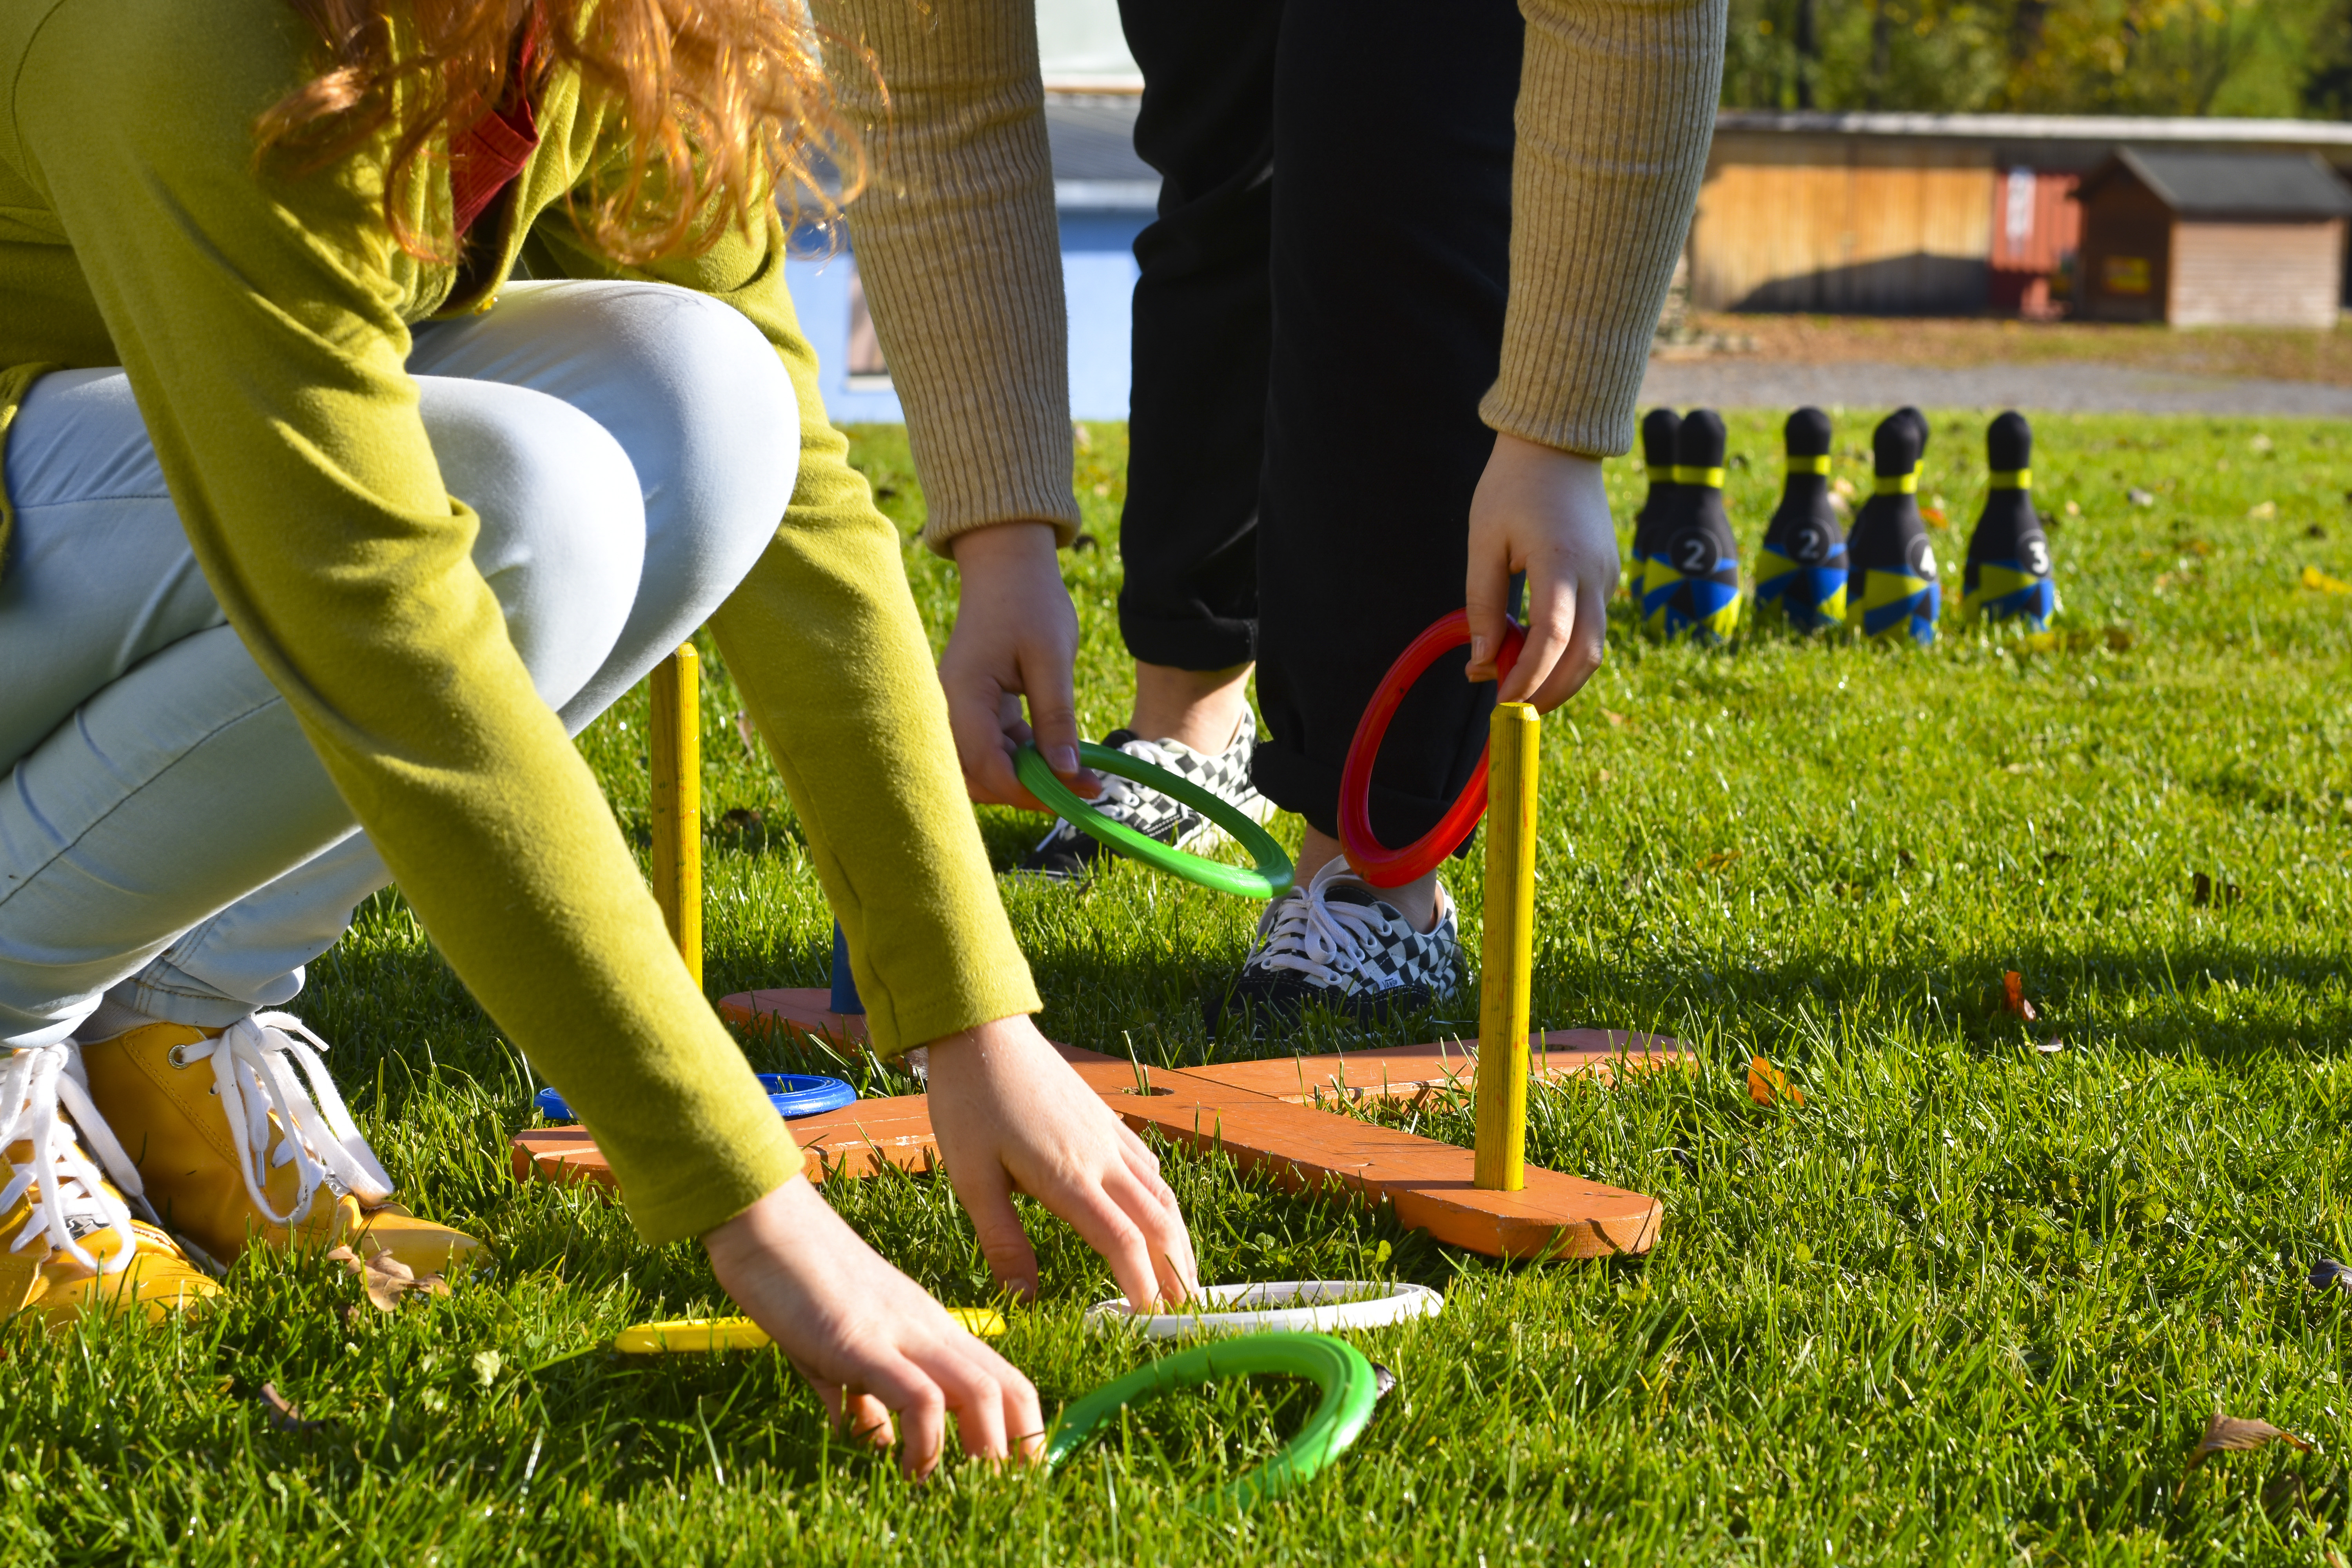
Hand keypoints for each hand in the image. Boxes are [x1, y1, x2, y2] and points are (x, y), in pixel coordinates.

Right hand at [703, 1176, 1041, 1477]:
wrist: (764, 1220)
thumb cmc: (797, 1281)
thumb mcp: (839, 1349)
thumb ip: (864, 1396)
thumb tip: (880, 1441)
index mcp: (931, 1329)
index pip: (1004, 1380)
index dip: (1024, 1432)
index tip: (1014, 1477)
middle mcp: (929, 1330)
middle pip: (1010, 1389)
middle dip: (1020, 1450)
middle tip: (1000, 1496)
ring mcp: (901, 1333)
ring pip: (982, 1394)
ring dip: (981, 1454)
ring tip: (956, 1490)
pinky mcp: (863, 1342)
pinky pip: (920, 1397)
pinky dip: (925, 1442)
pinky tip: (905, 1467)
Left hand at [924, 1015, 1198, 1310]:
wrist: (983, 1031)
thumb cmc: (969, 1102)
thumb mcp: (972, 1179)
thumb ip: (1003, 1242)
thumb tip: (1023, 1301)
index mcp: (1069, 1177)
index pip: (1123, 1243)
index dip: (1143, 1286)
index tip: (1149, 1321)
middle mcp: (1101, 1158)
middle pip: (1159, 1223)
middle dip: (1177, 1272)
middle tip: (1186, 1313)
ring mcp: (1110, 1136)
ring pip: (1162, 1195)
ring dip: (1179, 1240)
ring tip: (1185, 1276)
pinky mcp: (1106, 1120)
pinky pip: (1150, 1167)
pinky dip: (1164, 1201)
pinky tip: (1160, 1216)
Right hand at [939, 522, 1094, 808]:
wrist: (1009, 568)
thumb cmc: (1030, 603)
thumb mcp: (1051, 659)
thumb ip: (1056, 718)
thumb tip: (1066, 772)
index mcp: (964, 695)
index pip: (986, 765)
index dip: (1028, 790)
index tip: (1073, 794)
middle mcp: (952, 710)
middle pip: (979, 778)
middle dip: (1028, 792)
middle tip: (1082, 790)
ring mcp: (963, 712)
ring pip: (988, 769)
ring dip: (1031, 780)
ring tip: (1081, 778)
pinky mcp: (979, 711)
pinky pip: (998, 750)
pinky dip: (1029, 760)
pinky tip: (1064, 759)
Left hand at [1463, 431, 1618, 711]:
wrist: (1558, 445)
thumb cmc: (1512, 487)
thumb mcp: (1484, 541)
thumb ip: (1482, 603)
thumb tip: (1480, 662)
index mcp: (1561, 562)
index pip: (1552, 638)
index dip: (1528, 678)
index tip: (1500, 701)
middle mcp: (1595, 574)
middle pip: (1585, 656)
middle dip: (1550, 693)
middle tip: (1511, 711)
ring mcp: (1608, 576)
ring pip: (1595, 648)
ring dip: (1560, 678)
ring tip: (1518, 689)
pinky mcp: (1608, 576)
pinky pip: (1593, 627)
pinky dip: (1566, 653)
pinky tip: (1533, 656)